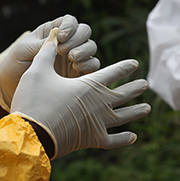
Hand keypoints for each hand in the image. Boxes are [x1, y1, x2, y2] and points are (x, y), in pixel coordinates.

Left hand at [0, 15, 100, 110]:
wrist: (11, 87)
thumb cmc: (15, 63)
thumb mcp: (23, 50)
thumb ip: (41, 44)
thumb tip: (57, 41)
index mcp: (53, 32)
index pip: (69, 21)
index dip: (70, 26)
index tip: (61, 37)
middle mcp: (66, 42)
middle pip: (84, 32)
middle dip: (77, 39)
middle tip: (63, 51)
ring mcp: (74, 58)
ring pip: (90, 47)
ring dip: (84, 51)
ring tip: (72, 59)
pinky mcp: (78, 74)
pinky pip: (92, 66)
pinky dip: (89, 65)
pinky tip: (77, 69)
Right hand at [11, 42, 150, 159]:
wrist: (31, 133)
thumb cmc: (35, 100)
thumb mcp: (37, 71)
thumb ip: (46, 54)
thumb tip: (53, 40)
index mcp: (89, 85)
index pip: (112, 73)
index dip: (124, 67)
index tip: (135, 64)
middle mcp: (99, 103)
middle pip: (123, 94)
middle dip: (135, 88)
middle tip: (146, 84)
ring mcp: (98, 123)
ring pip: (123, 117)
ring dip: (136, 112)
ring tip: (148, 108)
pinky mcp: (92, 140)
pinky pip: (112, 140)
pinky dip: (123, 139)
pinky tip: (133, 136)